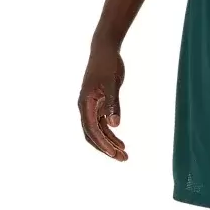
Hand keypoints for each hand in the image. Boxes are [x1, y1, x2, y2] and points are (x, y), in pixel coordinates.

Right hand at [78, 43, 126, 160]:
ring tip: (124, 154)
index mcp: (85, 103)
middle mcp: (85, 107)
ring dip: (110, 143)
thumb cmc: (107, 65)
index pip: (91, 129)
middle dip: (106, 148)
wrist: (105, 50)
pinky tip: (120, 141)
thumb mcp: (112, 84)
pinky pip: (102, 125)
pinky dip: (110, 134)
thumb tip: (115, 125)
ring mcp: (91, 107)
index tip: (113, 153)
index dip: (102, 143)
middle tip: (123, 158)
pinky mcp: (98, 105)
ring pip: (98, 131)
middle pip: (93, 134)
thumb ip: (113, 104)